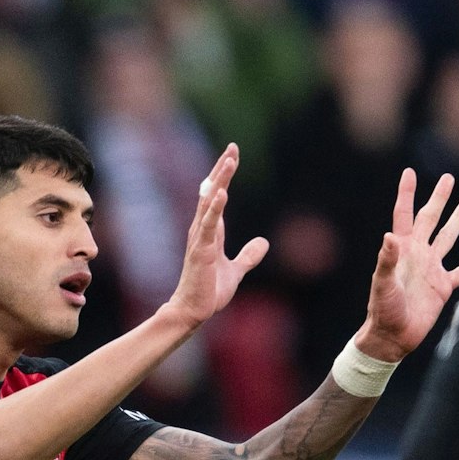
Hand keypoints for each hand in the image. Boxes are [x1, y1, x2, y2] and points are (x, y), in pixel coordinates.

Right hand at [163, 144, 270, 327]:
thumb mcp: (236, 270)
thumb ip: (248, 256)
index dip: (224, 176)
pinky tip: (221, 192)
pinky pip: (208, 225)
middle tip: (232, 148)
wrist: (194, 311)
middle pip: (211, 192)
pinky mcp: (200, 250)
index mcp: (210, 232)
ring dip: (219, 181)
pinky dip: (215, 208)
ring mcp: (200, 238)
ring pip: (209, 203)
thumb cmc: (209, 291)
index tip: (232, 155)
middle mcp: (202, 230)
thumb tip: (264, 243)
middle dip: (222, 170)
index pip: (217, 196)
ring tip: (229, 162)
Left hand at [357, 170, 458, 362]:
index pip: (405, 215)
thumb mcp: (382, 283)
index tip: (409, 172)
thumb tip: (389, 236)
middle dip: (439, 198)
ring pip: (448, 237)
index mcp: (402, 249)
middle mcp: (419, 254)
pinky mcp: (443, 286)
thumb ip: (386, 260)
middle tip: (448, 178)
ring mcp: (432, 268)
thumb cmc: (383, 309)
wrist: (393, 336)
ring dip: (457, 220)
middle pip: (431, 219)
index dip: (407, 194)